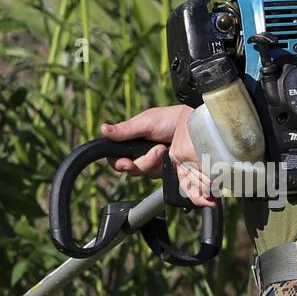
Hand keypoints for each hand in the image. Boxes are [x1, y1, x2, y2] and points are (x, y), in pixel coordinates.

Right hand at [100, 105, 216, 207]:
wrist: (193, 125)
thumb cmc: (169, 119)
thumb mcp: (145, 123)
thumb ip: (125, 130)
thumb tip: (103, 129)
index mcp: (131, 141)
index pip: (116, 157)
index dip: (118, 163)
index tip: (125, 162)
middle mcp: (140, 153)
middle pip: (130, 169)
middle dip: (142, 162)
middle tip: (155, 150)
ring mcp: (153, 163)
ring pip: (144, 173)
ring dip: (154, 162)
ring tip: (164, 149)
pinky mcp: (165, 170)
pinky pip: (158, 176)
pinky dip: (163, 168)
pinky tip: (169, 158)